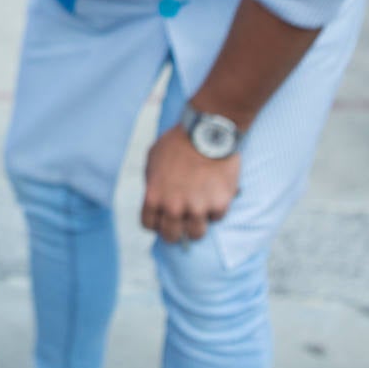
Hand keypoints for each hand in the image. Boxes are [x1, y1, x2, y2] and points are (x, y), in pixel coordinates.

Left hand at [141, 126, 240, 243]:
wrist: (207, 131)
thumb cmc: (178, 141)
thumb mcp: (152, 158)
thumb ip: (152, 181)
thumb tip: (154, 198)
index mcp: (153, 196)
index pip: (149, 225)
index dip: (156, 223)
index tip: (162, 220)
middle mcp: (173, 207)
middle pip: (171, 236)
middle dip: (175, 232)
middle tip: (181, 225)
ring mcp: (197, 208)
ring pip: (196, 234)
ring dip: (197, 225)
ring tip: (200, 213)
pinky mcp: (219, 205)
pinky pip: (217, 217)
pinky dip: (216, 208)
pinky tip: (215, 194)